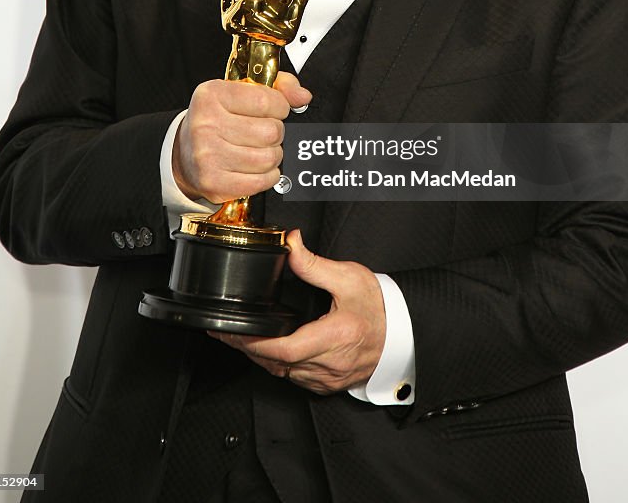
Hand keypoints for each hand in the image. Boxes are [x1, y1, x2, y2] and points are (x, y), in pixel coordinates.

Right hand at [172, 73, 310, 201]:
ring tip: (259, 149)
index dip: (280, 107)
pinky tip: (256, 168)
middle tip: (263, 132)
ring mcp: (207, 155)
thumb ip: (279, 86)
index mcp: (212, 95)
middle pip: (271, 132)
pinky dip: (267, 176)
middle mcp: (206, 124)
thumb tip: (303, 97)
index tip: (274, 110)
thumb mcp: (241, 91)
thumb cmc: (217, 119)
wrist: (184, 153)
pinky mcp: (214, 182)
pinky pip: (261, 181)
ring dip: (272, 155)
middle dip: (275, 133)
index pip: (267, 101)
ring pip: (269, 158)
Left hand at [210, 229, 385, 393]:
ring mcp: (328, 378)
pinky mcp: (328, 384)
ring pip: (282, 373)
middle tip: (224, 332)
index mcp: (334, 337)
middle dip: (247, 347)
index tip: (232, 331)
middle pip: (275, 363)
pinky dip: (278, 365)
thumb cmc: (380, 308)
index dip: (253, 342)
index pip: (283, 348)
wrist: (403, 333)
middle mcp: (329, 364)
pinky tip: (268, 350)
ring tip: (239, 338)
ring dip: (260, 357)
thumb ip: (314, 263)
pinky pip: (294, 378)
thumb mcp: (349, 277)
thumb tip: (292, 243)